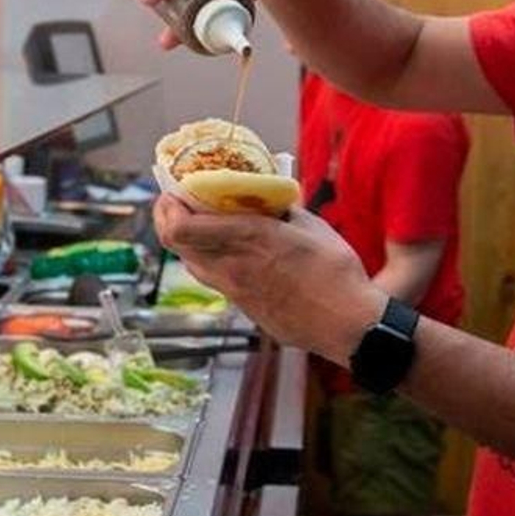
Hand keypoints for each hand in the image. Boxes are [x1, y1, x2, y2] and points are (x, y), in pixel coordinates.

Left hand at [154, 193, 385, 363]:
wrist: (348, 324)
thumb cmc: (336, 273)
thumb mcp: (311, 226)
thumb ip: (281, 210)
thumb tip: (268, 198)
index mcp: (248, 239)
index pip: (180, 228)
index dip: (166, 207)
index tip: (173, 191)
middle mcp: (233, 266)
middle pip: (174, 245)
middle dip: (168, 219)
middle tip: (180, 202)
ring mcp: (235, 291)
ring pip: (191, 264)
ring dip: (188, 242)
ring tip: (203, 224)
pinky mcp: (244, 309)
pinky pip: (213, 280)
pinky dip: (209, 260)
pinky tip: (229, 251)